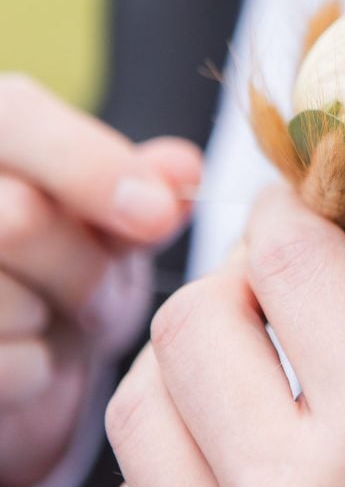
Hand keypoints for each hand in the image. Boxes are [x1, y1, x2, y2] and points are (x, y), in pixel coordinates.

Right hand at [0, 75, 200, 486]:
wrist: (22, 361)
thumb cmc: (69, 270)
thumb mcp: (116, 220)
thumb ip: (148, 186)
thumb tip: (185, 168)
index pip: (17, 114)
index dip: (91, 165)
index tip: (160, 214)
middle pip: (19, 219)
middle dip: (87, 266)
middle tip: (103, 282)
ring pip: (8, 299)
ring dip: (63, 320)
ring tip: (59, 313)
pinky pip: (5, 365)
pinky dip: (38, 372)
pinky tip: (29, 358)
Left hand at [106, 187, 344, 486]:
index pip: (293, 264)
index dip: (288, 211)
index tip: (294, 203)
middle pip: (190, 322)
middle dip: (229, 281)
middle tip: (273, 285)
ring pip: (140, 407)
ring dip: (187, 364)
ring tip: (249, 366)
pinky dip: (174, 451)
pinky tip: (235, 451)